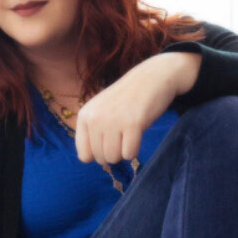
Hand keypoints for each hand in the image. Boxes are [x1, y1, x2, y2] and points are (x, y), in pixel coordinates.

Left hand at [74, 51, 201, 165]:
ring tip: (129, 132)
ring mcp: (113, 121)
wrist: (153, 77)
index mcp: (85, 115)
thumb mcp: (101, 110)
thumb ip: (91, 131)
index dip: (98, 153)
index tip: (108, 141)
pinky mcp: (132, 124)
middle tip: (123, 134)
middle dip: (114, 152)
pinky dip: (135, 150)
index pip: (84, 155)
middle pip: (100, 158)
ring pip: (114, 158)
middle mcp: (95, 118)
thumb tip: (87, 160)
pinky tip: (137, 133)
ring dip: (124, 151)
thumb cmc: (127, 99)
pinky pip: (129, 154)